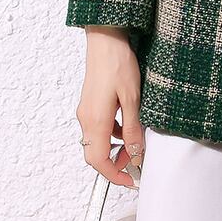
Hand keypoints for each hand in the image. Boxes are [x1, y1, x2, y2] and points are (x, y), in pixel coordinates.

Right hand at [75, 26, 144, 187]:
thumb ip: (132, 128)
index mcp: (96, 121)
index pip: (99, 161)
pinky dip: (113, 133)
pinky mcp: (90, 104)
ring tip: (135, 143)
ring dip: (115, 148)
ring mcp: (86, 111)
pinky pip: (99, 128)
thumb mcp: (132, 98)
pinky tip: (127, 125)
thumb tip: (134, 152)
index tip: (130, 180)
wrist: (105, 40)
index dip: (114, 175)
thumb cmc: (118, 64)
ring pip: (98, 141)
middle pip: (95, 155)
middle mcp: (86, 119)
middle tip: (135, 163)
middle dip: (115, 164)